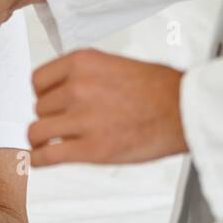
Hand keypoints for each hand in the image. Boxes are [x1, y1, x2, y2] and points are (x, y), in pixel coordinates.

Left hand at [28, 49, 186, 166]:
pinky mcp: (91, 149)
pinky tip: (42, 160)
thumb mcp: (117, 64)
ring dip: (42, 139)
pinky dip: (39, 160)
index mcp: (83, 62)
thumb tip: (68, 90)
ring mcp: (82, 118)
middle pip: (39, 107)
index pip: (38, 80)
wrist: (185, 110)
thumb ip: (88, 75)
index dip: (42, 94)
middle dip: (50, 117)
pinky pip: (47, 156)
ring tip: (48, 143)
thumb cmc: (161, 88)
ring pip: (37, 131)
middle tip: (63, 124)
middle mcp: (78, 87)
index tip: (48, 102)